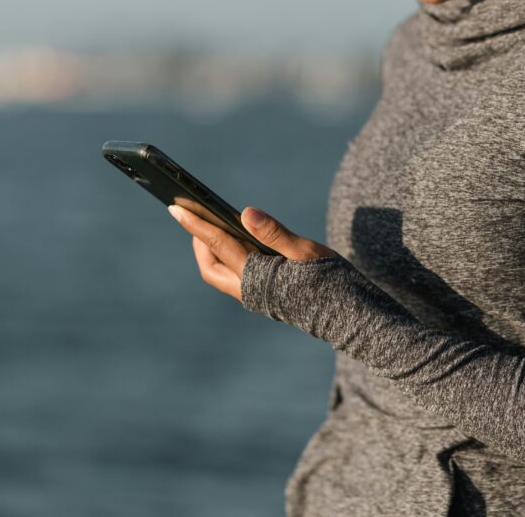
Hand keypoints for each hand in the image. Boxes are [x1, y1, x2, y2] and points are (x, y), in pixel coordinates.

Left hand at [167, 204, 338, 301]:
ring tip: (214, 225)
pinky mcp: (264, 299)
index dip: (195, 224)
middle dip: (199, 241)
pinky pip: (235, 278)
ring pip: (221, 274)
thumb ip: (274, 232)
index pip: (217, 244)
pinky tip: (241, 242)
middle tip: (196, 215)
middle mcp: (249, 291)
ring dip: (213, 251)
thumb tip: (244, 213)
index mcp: (256, 276)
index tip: (175, 207)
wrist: (349, 316)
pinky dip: (230, 258)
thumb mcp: (306, 251)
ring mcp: (255, 298)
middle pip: (209, 266)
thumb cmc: (331, 281)